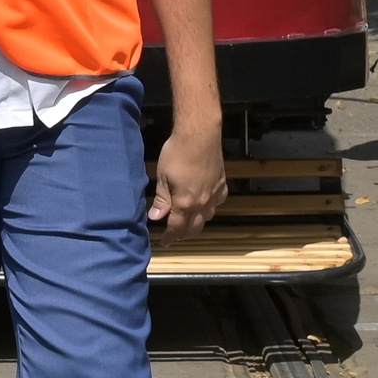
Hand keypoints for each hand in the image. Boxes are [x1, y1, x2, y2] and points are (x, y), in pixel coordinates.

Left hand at [148, 116, 226, 238]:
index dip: (170, 237)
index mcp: (185, 203)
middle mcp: (202, 203)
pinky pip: (217, 203)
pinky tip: (205, 203)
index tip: (164, 242)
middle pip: (194, 228)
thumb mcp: (163, 176)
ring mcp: (214, 194)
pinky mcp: (222, 184)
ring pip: (208, 217)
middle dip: (184, 234)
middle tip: (175, 235)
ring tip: (188, 220)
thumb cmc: (177, 153)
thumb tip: (155, 218)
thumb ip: (162, 200)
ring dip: (197, 222)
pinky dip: (210, 208)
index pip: (177, 228)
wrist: (200, 135)